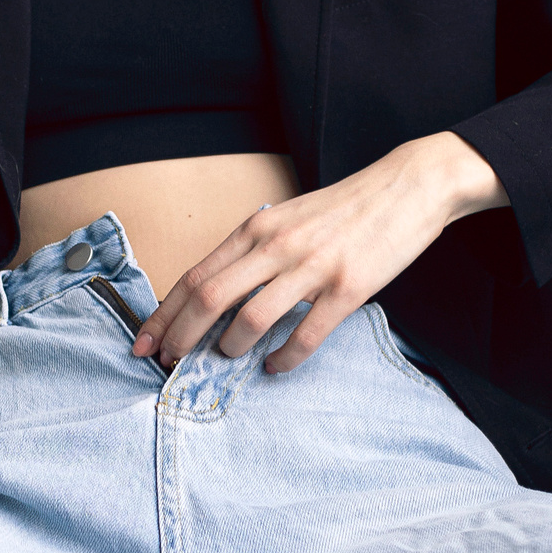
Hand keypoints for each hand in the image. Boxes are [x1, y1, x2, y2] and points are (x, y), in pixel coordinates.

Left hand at [133, 133, 508, 373]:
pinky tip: (274, 366)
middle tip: (168, 363)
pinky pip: (306, 334)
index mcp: (256, 229)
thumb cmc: (344, 208)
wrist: (407, 187)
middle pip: (209, 298)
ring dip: (229, 348)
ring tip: (225, 360)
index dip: (164, 313)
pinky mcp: (347, 288)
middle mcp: (276, 246)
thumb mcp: (286, 219)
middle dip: (181, 336)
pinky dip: (284, 358)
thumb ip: (253, 250)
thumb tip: (216, 290)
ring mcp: (312, 267)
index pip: (195, 276)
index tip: (144, 341)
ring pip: (251, 318)